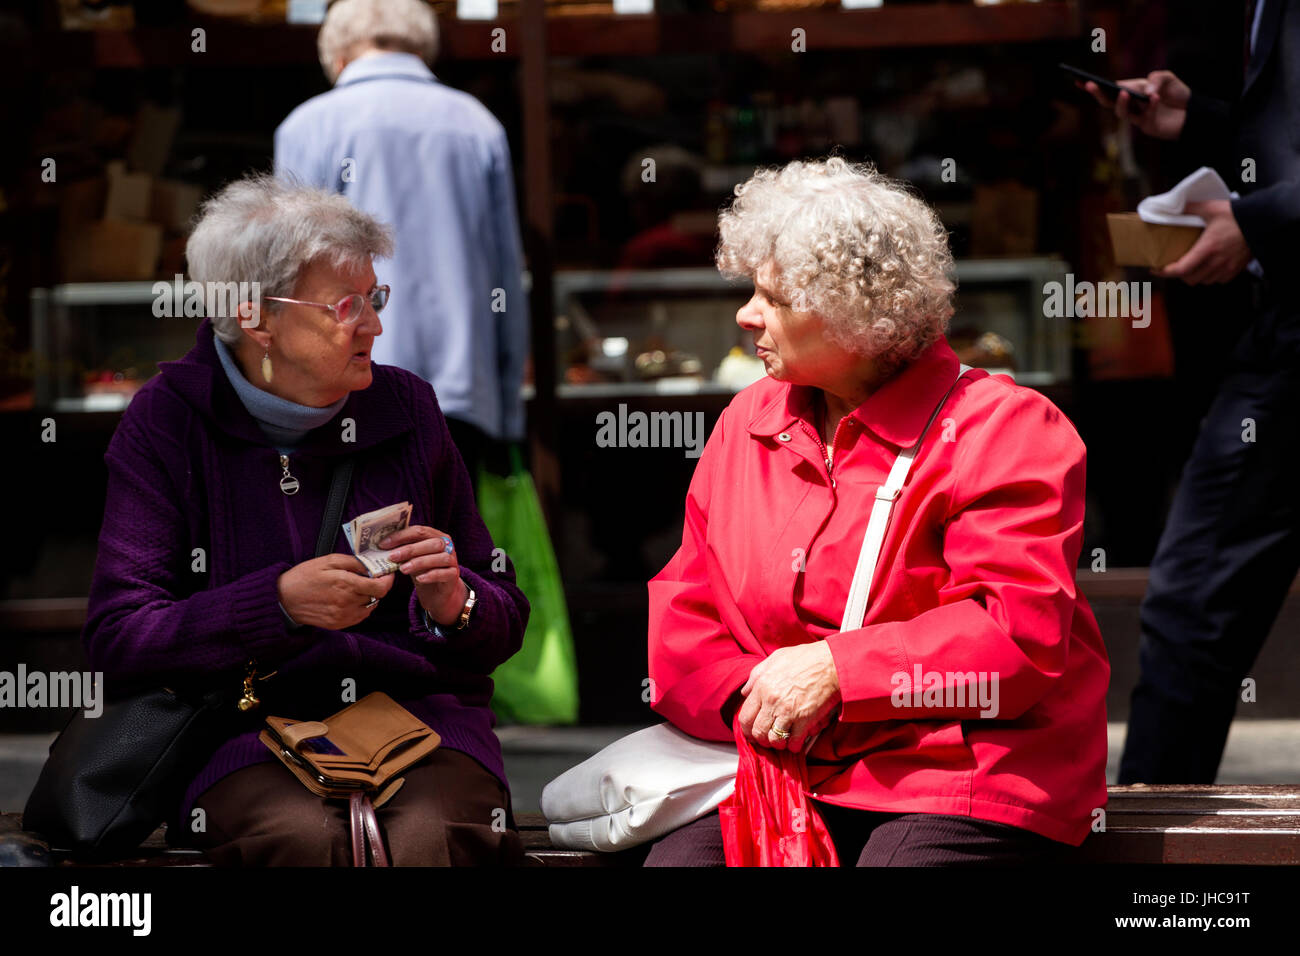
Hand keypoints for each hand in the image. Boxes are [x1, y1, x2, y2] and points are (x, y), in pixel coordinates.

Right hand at [276, 553, 394, 629]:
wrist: (283, 600)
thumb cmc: (304, 577)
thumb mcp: (328, 561)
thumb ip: (353, 562)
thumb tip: (372, 565)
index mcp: (345, 584)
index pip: (381, 587)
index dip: (387, 580)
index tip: (386, 573)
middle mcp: (347, 602)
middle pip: (376, 596)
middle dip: (376, 585)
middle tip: (369, 577)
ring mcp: (343, 616)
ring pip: (370, 606)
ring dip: (369, 597)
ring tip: (357, 588)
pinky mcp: (339, 624)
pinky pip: (360, 616)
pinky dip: (361, 607)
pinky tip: (350, 598)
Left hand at [380, 525, 468, 626]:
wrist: (436, 592)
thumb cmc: (422, 570)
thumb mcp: (411, 557)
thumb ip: (402, 548)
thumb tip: (381, 544)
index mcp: (435, 535)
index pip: (419, 531)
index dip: (401, 536)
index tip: (383, 544)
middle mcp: (447, 545)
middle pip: (431, 542)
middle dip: (410, 549)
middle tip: (392, 557)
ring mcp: (452, 560)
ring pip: (440, 557)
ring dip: (419, 562)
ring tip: (403, 570)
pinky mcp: (454, 575)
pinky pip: (445, 573)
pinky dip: (431, 575)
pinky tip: (419, 579)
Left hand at [736, 642, 840, 751]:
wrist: (833, 663)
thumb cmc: (807, 658)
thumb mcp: (776, 658)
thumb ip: (757, 675)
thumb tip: (746, 691)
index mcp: (762, 686)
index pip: (745, 716)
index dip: (747, 728)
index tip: (751, 731)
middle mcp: (772, 701)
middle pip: (757, 732)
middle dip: (760, 739)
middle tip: (766, 739)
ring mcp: (788, 712)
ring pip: (774, 740)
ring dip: (777, 743)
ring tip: (781, 740)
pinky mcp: (805, 720)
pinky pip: (793, 742)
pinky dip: (793, 746)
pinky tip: (795, 742)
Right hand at [1077, 70, 1188, 139]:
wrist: (1193, 112)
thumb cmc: (1178, 93)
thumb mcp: (1168, 78)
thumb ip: (1156, 79)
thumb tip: (1145, 92)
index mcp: (1133, 91)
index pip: (1112, 88)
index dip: (1097, 86)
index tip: (1083, 82)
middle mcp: (1132, 105)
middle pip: (1109, 102)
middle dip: (1098, 94)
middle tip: (1091, 85)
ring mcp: (1138, 117)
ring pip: (1122, 113)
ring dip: (1121, 103)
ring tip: (1125, 93)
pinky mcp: (1148, 126)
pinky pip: (1144, 116)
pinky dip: (1150, 106)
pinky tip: (1154, 97)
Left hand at [1154, 199, 1251, 284]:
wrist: (1264, 221)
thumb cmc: (1237, 215)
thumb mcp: (1211, 208)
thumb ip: (1191, 208)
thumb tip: (1174, 206)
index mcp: (1206, 248)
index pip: (1180, 269)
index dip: (1164, 272)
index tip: (1155, 269)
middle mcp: (1215, 262)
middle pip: (1189, 279)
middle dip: (1179, 274)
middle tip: (1175, 264)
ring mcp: (1227, 267)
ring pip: (1204, 281)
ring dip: (1195, 276)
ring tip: (1192, 266)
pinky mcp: (1236, 269)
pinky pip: (1219, 280)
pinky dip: (1211, 277)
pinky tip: (1209, 266)